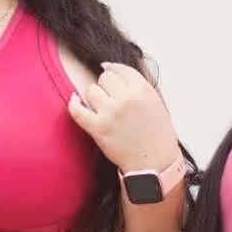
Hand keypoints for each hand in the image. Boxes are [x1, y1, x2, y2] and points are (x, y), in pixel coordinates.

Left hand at [66, 63, 180, 175]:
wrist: (154, 164)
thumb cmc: (157, 135)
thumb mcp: (156, 102)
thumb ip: (137, 85)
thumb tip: (111, 67)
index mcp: (143, 90)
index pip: (120, 69)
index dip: (113, 70)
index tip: (109, 73)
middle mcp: (127, 99)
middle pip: (105, 78)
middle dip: (106, 86)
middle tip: (111, 98)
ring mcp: (111, 113)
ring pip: (91, 90)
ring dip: (94, 97)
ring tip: (101, 107)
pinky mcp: (98, 129)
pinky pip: (76, 109)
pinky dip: (73, 103)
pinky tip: (75, 100)